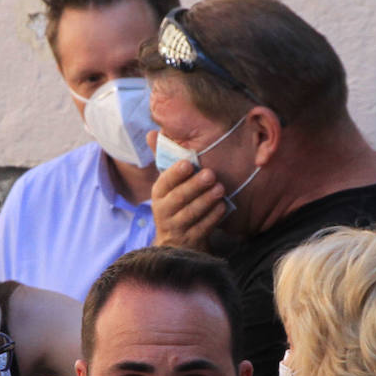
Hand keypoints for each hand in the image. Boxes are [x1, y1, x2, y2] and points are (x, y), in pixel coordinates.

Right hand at [149, 137, 225, 251]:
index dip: (175, 173)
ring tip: (220, 189)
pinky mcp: (190, 241)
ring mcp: (176, 228)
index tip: (187, 163)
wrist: (179, 242)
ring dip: (206, 200)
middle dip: (195, 185)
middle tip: (211, 174)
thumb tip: (152, 132)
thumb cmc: (177, 205)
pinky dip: (213, 217)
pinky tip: (222, 207)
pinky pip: (202, 228)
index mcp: (159, 194)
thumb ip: (164, 159)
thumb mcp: (169, 185)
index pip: (164, 182)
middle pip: (179, 198)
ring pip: (191, 213)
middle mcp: (164, 212)